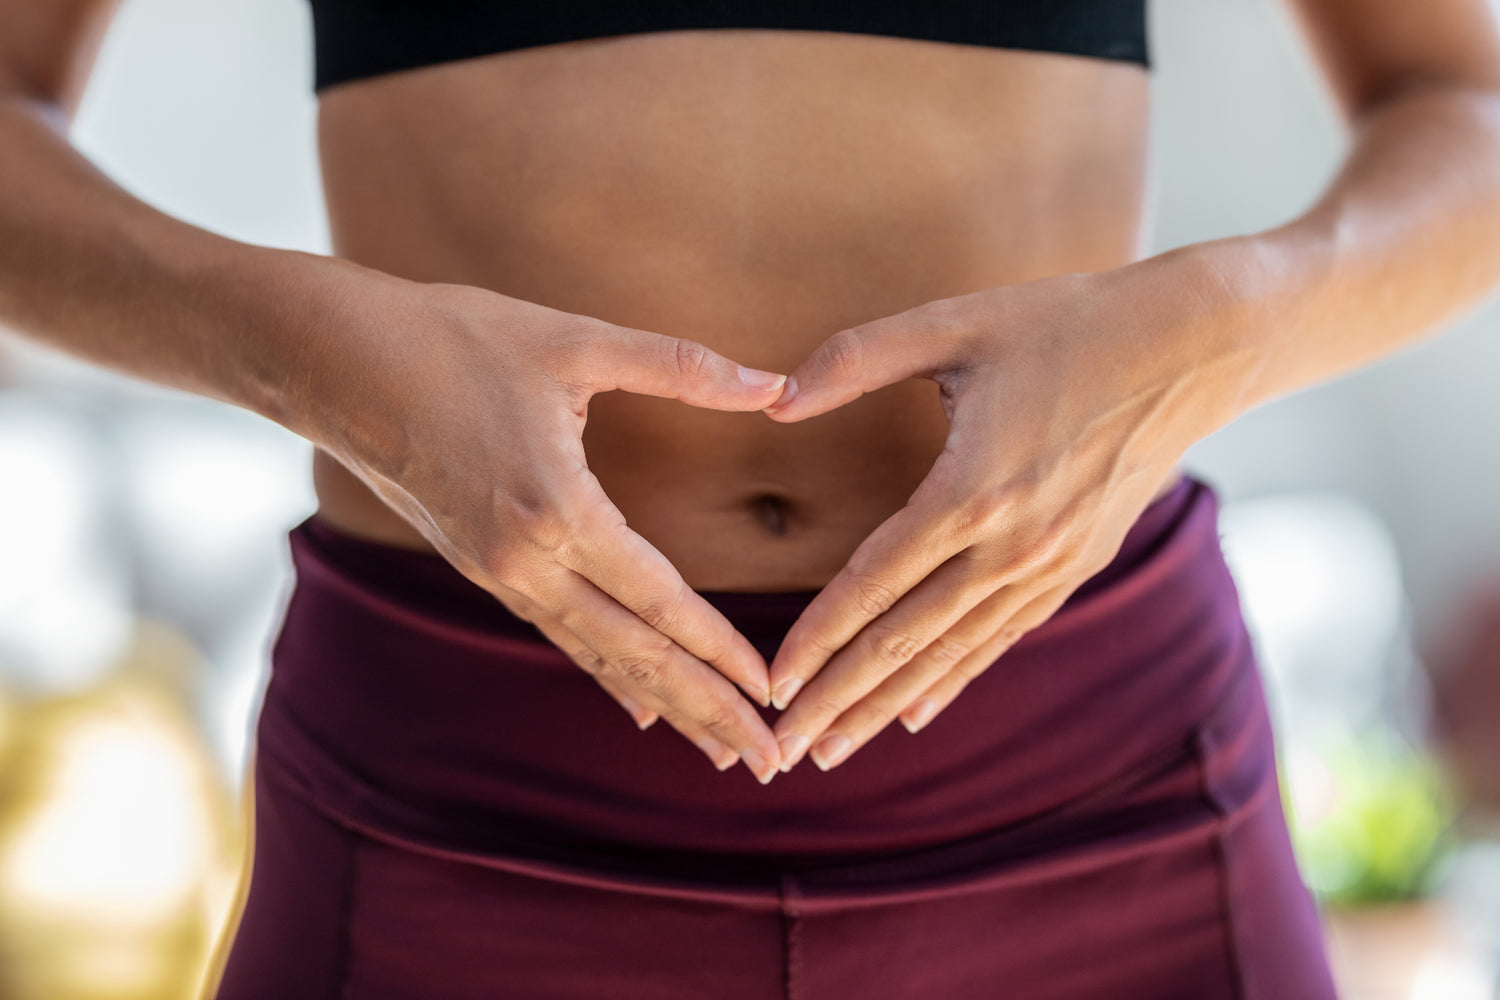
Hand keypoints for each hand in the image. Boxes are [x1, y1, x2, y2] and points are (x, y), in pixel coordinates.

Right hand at [304, 273, 789, 782]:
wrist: (334, 361)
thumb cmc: (452, 339)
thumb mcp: (574, 342)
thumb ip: (682, 368)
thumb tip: (775, 383)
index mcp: (556, 509)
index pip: (658, 600)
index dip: (719, 650)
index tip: (771, 693)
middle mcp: (524, 560)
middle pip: (633, 652)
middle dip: (705, 709)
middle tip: (765, 763)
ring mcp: (496, 571)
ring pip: (597, 653)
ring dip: (662, 704)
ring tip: (716, 751)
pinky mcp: (480, 567)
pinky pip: (558, 633)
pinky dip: (607, 672)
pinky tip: (639, 705)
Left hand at [761, 261, 1252, 771]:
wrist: (1193, 347)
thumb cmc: (1065, 323)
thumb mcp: (954, 322)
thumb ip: (854, 358)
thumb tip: (772, 397)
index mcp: (972, 490)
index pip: (872, 584)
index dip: (816, 638)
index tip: (771, 684)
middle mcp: (1012, 547)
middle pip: (904, 640)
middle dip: (837, 699)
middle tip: (784, 752)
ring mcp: (1049, 567)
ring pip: (949, 654)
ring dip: (885, 705)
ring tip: (835, 750)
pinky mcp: (1075, 568)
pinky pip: (999, 639)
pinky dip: (952, 680)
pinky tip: (915, 714)